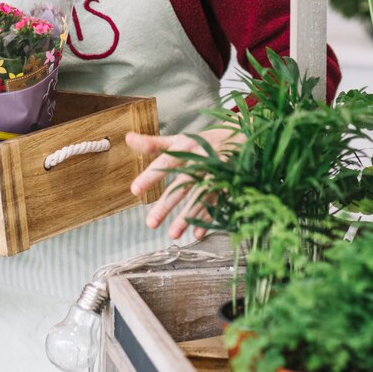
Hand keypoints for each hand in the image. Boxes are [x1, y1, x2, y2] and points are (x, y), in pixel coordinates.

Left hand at [127, 127, 242, 240]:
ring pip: (201, 196)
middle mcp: (203, 159)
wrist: (245, 137)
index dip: (152, 175)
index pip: (166, 161)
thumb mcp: (180, 140)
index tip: (135, 191)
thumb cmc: (206, 141)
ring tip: (172, 234)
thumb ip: (154, 142)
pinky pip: (218, 203)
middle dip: (167, 204)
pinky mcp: (231, 183)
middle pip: (183, 183)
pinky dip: (208, 218)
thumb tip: (127, 138)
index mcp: (188, 146)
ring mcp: (219, 172)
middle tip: (150, 224)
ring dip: (188, 216)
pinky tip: (197, 233)